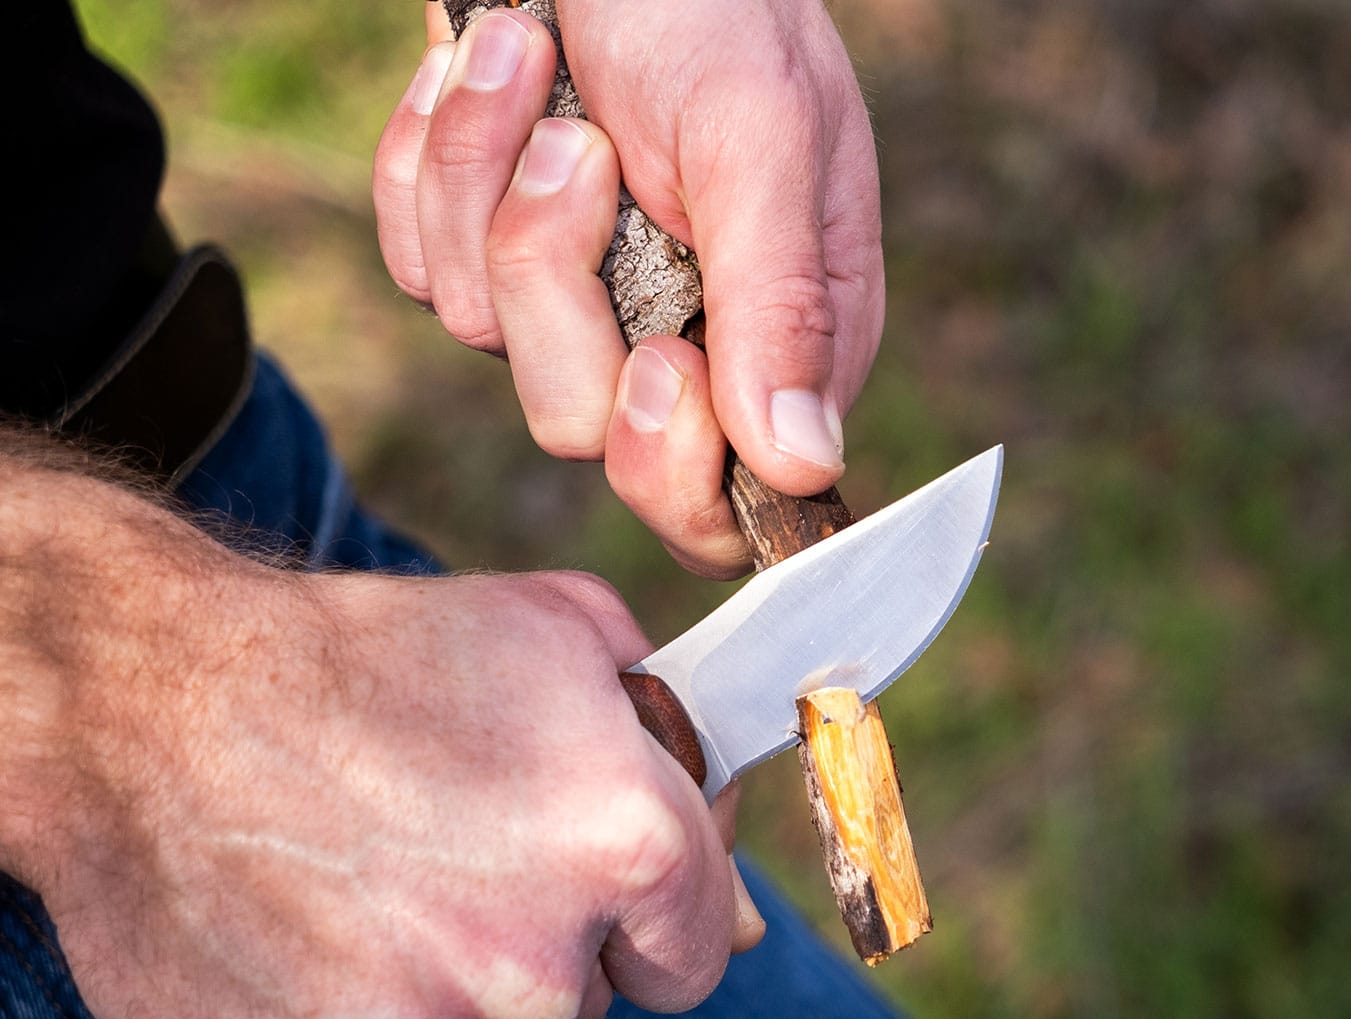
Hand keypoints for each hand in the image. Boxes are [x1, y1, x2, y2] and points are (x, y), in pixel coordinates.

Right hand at [8, 479, 760, 1018]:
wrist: (146, 696)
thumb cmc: (362, 652)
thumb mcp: (554, 628)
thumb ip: (670, 746)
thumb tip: (729, 900)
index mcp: (624, 848)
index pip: (695, 955)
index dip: (649, 924)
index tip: (598, 898)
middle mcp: (535, 971)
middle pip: (576, 1016)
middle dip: (532, 954)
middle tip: (441, 864)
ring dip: (429, 1005)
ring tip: (353, 895)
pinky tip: (295, 966)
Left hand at [374, 0, 883, 577]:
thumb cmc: (712, 5)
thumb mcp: (762, 139)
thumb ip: (783, 304)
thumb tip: (805, 465)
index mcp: (782, 337)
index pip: (724, 506)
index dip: (674, 466)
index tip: (664, 357)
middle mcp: (681, 337)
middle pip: (578, 425)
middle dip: (556, 278)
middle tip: (584, 153)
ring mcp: (574, 299)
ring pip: (484, 332)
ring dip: (487, 178)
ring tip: (534, 63)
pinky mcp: (483, 253)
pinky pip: (415, 264)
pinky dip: (431, 157)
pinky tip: (488, 71)